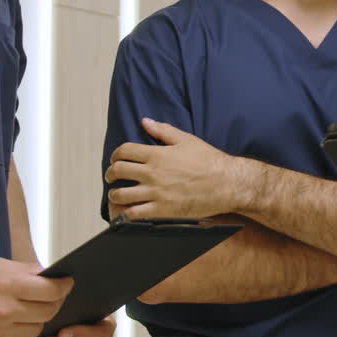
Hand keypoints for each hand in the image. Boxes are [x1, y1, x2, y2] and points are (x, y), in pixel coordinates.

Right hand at [0, 259, 72, 336]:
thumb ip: (24, 271)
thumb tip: (48, 275)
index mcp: (7, 284)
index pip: (52, 290)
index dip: (64, 287)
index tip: (66, 284)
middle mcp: (4, 310)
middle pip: (49, 312)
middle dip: (53, 304)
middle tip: (48, 298)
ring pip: (35, 330)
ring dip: (34, 321)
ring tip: (22, 311)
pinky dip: (16, 334)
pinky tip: (5, 324)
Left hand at [105, 119, 239, 218]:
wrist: (226, 184)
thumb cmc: (209, 161)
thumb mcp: (186, 140)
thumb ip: (163, 131)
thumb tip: (145, 121)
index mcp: (157, 154)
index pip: (124, 151)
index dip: (115, 155)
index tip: (115, 160)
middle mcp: (152, 174)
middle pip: (118, 171)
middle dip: (110, 174)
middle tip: (111, 177)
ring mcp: (156, 193)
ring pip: (121, 195)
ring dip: (114, 195)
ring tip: (116, 196)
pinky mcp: (162, 211)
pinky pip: (134, 215)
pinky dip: (125, 214)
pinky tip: (126, 212)